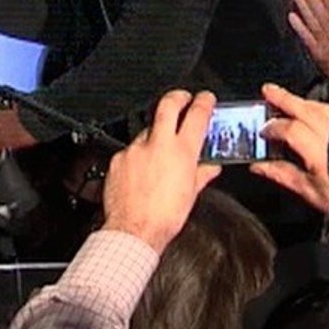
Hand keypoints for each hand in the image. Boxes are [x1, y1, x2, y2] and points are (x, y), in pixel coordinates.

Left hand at [101, 89, 221, 253]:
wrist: (134, 231)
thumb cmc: (164, 218)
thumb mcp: (191, 194)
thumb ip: (201, 173)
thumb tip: (210, 167)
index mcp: (182, 152)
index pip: (197, 115)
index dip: (204, 102)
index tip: (206, 98)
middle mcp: (158, 144)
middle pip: (168, 104)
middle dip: (178, 96)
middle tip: (183, 98)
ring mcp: (136, 149)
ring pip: (147, 130)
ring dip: (156, 136)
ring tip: (159, 154)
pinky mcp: (119, 158)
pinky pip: (131, 150)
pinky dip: (138, 156)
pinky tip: (141, 171)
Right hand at [250, 83, 328, 213]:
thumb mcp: (309, 192)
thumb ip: (283, 175)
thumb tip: (260, 166)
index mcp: (319, 153)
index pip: (291, 129)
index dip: (273, 127)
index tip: (262, 130)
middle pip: (307, 109)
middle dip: (285, 98)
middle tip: (269, 91)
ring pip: (322, 108)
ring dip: (303, 102)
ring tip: (289, 100)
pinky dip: (320, 109)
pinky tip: (314, 112)